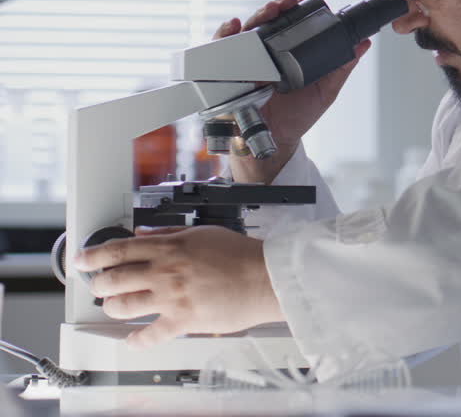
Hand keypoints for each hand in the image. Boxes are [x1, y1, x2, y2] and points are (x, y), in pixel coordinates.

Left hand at [73, 226, 283, 348]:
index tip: (82, 260)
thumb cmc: (242, 255)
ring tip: (115, 307)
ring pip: (123, 305)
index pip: (119, 250)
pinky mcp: (183, 321)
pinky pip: (149, 335)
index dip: (93, 255)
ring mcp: (172, 298)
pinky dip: (136, 340)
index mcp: (170, 247)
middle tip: (99, 286)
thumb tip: (144, 233)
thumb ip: (170, 232)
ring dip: (113, 307)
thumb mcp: (204, 232)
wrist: (266, 278)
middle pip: (113, 279)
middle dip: (99, 284)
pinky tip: (132, 340)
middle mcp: (165, 272)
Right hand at [214, 0, 371, 183]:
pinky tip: (234, 26)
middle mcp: (266, 51)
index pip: (292, 21)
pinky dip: (225, 34)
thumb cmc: (298, 115)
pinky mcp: (227, 70)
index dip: (298, 7)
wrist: (275, 141)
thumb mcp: (325, 89)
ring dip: (259, 14)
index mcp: (288, 51)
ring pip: (248, 28)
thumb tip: (363, 43)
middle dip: (279, 4)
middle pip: (270, 19)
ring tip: (271, 9)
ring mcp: (246, 59)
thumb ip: (341, 66)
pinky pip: (220, 48)